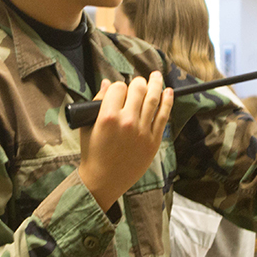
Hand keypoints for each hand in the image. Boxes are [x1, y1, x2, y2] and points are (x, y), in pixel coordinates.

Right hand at [79, 71, 173, 210]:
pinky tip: (168, 91)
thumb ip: (97, 103)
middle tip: (139, 82)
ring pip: (153, 99)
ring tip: (157, 76)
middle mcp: (127, 122)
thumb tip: (107, 84)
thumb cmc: (93, 153)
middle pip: (138, 89)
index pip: (118, 87)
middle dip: (138, 82)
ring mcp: (142, 132)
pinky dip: (167, 101)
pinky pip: (163, 116)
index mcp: (108, 117)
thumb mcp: (88, 126)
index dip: (119, 86)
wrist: (103, 180)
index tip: (119, 90)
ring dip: (156, 84)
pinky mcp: (153, 141)